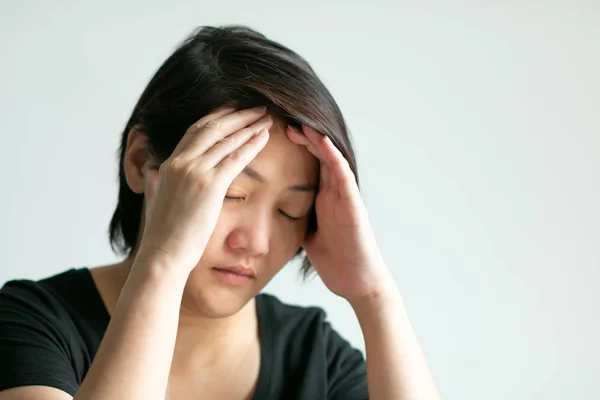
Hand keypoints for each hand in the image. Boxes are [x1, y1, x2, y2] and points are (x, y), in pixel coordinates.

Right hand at [137, 106, 272, 273]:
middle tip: (256, 108)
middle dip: (237, 116)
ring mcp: (195, 172)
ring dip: (249, 126)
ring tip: (266, 119)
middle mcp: (181, 162)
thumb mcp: (153, 200)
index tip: (233, 109)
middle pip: (212, 128)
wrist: (163, 253)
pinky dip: (252, 145)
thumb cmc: (163, 234)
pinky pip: (236, 158)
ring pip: (226, 140)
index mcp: (169, 164)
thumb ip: (154, 183)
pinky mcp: (210, 185)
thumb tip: (151, 173)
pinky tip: (264, 137)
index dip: (216, 117)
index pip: (195, 131)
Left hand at [287, 125, 393, 302]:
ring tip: (301, 124)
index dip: (295, 150)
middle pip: (319, 157)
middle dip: (303, 138)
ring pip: (333, 161)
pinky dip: (335, 159)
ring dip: (318, 141)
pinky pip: (344, 178)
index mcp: (323, 200)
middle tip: (283, 121)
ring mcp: (346, 199)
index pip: (309, 166)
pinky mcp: (354, 208)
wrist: (358, 284)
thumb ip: (299, 221)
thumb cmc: (337, 262)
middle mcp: (335, 194)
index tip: (274, 136)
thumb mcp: (308, 235)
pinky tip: (324, 143)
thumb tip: (273, 217)